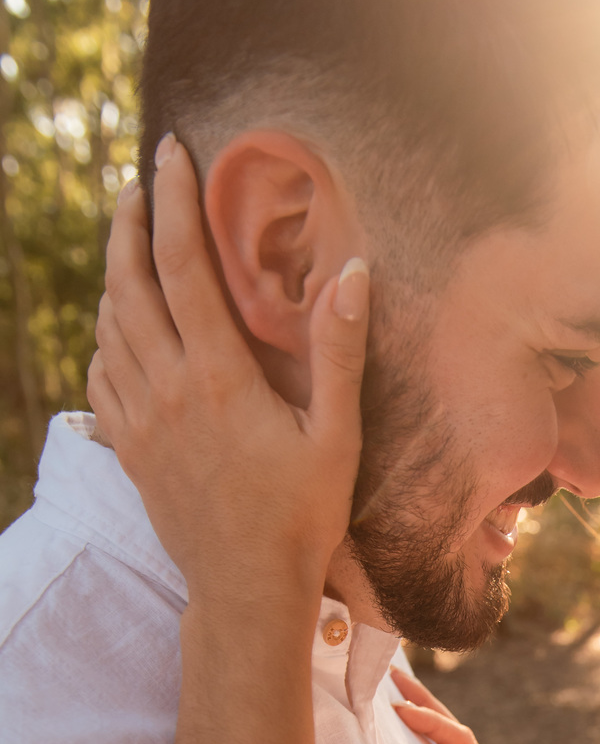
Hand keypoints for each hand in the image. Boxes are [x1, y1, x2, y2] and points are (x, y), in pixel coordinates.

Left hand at [87, 135, 367, 609]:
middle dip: (129, 222)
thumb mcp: (336, 438)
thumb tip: (353, 272)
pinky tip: (121, 325)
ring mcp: (140, 420)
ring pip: (108, 324)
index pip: (182, 266)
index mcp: (218, 378)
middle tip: (139, 183)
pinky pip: (101, 373)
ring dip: (114, 273)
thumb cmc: (302, 517)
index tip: (171, 154)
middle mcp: (167, 390)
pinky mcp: (130, 448)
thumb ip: (339, 353)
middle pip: (128, 282)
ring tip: (130, 243)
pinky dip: (105, 334)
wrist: (246, 589)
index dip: (173, 201)